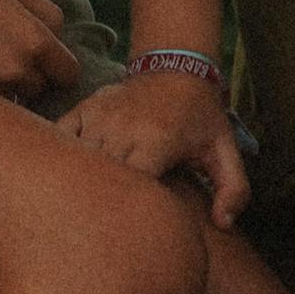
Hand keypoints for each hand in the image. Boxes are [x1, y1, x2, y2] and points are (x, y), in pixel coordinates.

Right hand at [0, 0, 80, 103]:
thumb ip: (47, 13)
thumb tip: (61, 38)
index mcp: (35, 41)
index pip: (68, 74)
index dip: (56, 66)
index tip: (42, 61)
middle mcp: (18, 70)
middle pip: (41, 89)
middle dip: (28, 77)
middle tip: (1, 57)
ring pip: (15, 101)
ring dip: (6, 90)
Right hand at [63, 70, 250, 224]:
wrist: (175, 67)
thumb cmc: (200, 117)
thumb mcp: (225, 151)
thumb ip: (234, 190)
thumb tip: (223, 224)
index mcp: (156, 141)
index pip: (133, 185)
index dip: (132, 210)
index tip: (137, 225)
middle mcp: (123, 128)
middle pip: (102, 176)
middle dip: (105, 201)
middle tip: (109, 225)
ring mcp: (100, 116)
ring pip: (79, 157)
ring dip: (83, 181)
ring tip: (88, 204)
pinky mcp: (86, 107)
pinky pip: (60, 134)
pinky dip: (60, 154)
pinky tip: (68, 174)